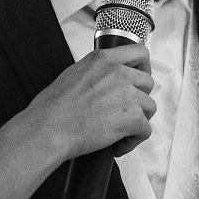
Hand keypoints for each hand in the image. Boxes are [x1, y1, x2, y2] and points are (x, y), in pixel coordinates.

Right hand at [29, 46, 154, 157]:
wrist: (49, 128)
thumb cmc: (53, 107)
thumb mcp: (74, 74)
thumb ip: (96, 72)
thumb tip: (105, 82)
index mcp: (103, 59)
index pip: (139, 52)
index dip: (143, 67)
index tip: (139, 79)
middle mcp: (118, 73)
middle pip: (148, 82)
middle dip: (139, 98)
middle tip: (125, 112)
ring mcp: (127, 94)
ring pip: (149, 107)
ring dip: (138, 121)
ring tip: (119, 133)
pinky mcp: (131, 117)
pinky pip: (145, 130)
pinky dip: (133, 141)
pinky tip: (117, 146)